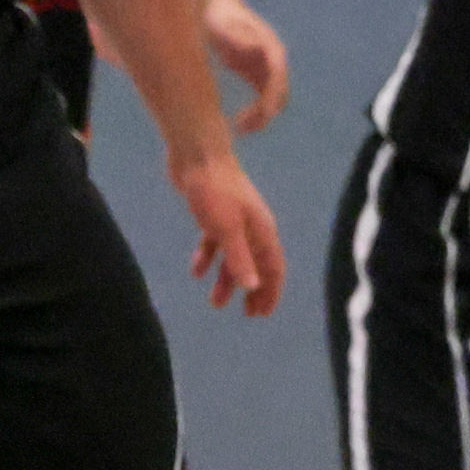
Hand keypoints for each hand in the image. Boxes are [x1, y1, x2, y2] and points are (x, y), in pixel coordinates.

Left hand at [171, 148, 285, 316]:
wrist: (198, 155)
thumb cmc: (215, 191)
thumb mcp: (226, 228)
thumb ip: (239, 257)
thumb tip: (252, 286)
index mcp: (262, 232)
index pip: (273, 268)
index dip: (270, 292)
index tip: (262, 314)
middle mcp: (253, 228)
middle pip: (257, 266)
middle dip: (253, 291)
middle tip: (247, 314)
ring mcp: (235, 221)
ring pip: (235, 257)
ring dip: (227, 280)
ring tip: (216, 303)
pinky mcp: (215, 214)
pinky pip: (216, 244)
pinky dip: (209, 259)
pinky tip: (196, 272)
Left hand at [203, 0, 291, 134]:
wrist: (212, 6)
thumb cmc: (216, 15)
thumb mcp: (223, 24)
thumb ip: (239, 36)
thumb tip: (258, 47)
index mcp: (271, 48)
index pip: (278, 78)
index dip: (271, 98)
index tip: (263, 115)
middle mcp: (274, 60)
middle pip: (279, 93)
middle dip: (265, 114)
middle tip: (242, 130)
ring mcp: (266, 68)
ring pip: (272, 100)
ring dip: (260, 117)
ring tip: (238, 131)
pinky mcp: (255, 74)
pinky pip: (261, 99)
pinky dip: (254, 113)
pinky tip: (236, 124)